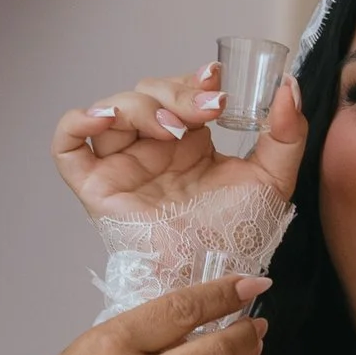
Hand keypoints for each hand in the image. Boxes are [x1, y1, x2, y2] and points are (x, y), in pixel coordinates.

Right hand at [0, 270, 272, 354]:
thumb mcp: (86, 352)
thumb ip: (139, 337)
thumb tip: (197, 321)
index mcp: (112, 345)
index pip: (183, 309)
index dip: (225, 294)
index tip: (252, 284)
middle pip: (214, 352)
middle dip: (245, 334)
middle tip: (258, 324)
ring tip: (253, 350)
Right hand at [55, 67, 306, 226]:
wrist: (213, 276)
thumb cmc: (238, 238)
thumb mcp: (274, 178)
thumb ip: (287, 133)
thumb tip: (288, 88)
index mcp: (186, 143)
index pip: (179, 89)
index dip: (193, 78)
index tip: (217, 81)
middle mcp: (150, 149)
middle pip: (146, 92)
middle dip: (176, 91)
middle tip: (205, 110)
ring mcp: (120, 165)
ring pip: (112, 108)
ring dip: (142, 106)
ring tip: (172, 127)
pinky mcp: (94, 186)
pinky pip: (67, 145)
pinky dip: (77, 121)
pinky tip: (105, 119)